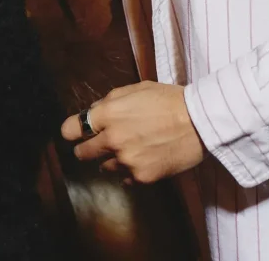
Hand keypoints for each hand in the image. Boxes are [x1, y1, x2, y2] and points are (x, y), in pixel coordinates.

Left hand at [61, 81, 204, 183]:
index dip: (72, 131)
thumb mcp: (136, 89)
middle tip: (98, 145)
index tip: (77, 133)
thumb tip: (94, 112)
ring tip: (131, 149)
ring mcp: (126, 161)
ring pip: (104, 167)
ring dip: (112, 159)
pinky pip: (125, 178)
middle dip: (87, 148)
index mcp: (108, 114)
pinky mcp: (140, 177)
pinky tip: (144, 158)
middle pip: (82, 153)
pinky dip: (130, 170)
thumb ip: (110, 101)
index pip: (70, 129)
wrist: (198, 121)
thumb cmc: (168, 99)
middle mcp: (112, 140)